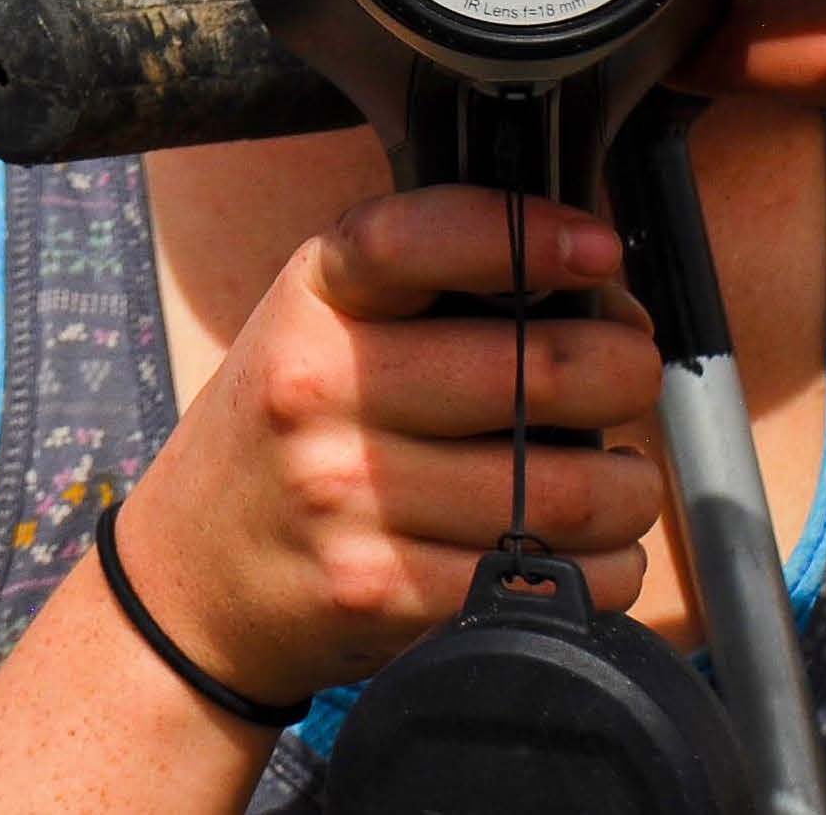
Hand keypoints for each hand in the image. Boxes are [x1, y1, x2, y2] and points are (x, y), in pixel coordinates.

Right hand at [111, 187, 664, 707]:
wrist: (194, 572)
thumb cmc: (284, 434)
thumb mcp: (318, 326)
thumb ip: (427, 296)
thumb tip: (598, 298)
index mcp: (314, 302)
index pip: (417, 239)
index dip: (525, 234)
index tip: (597, 249)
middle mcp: (322, 389)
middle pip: (541, 372)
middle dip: (627, 371)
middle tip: (628, 377)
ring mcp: (348, 496)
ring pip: (571, 491)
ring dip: (631, 487)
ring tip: (617, 479)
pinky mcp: (381, 591)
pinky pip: (552, 583)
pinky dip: (603, 571)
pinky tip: (584, 552)